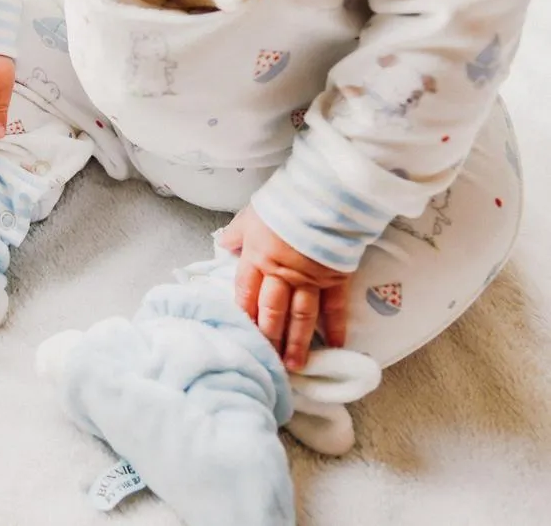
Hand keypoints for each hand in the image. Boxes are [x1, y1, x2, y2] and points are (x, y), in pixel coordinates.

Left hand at [219, 208, 351, 371]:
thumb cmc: (285, 201)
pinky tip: (336, 345)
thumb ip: (238, 233)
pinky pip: (334, 307)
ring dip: (297, 343)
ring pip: (301, 317)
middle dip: (269, 339)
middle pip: (272, 312)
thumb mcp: (252, 213)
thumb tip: (225, 243)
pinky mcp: (335, 277)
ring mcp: (310, 278)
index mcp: (257, 258)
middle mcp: (281, 274)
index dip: (244, 317)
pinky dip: (336, 327)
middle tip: (268, 362)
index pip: (245, 295)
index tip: (242, 336)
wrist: (324, 193)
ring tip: (294, 366)